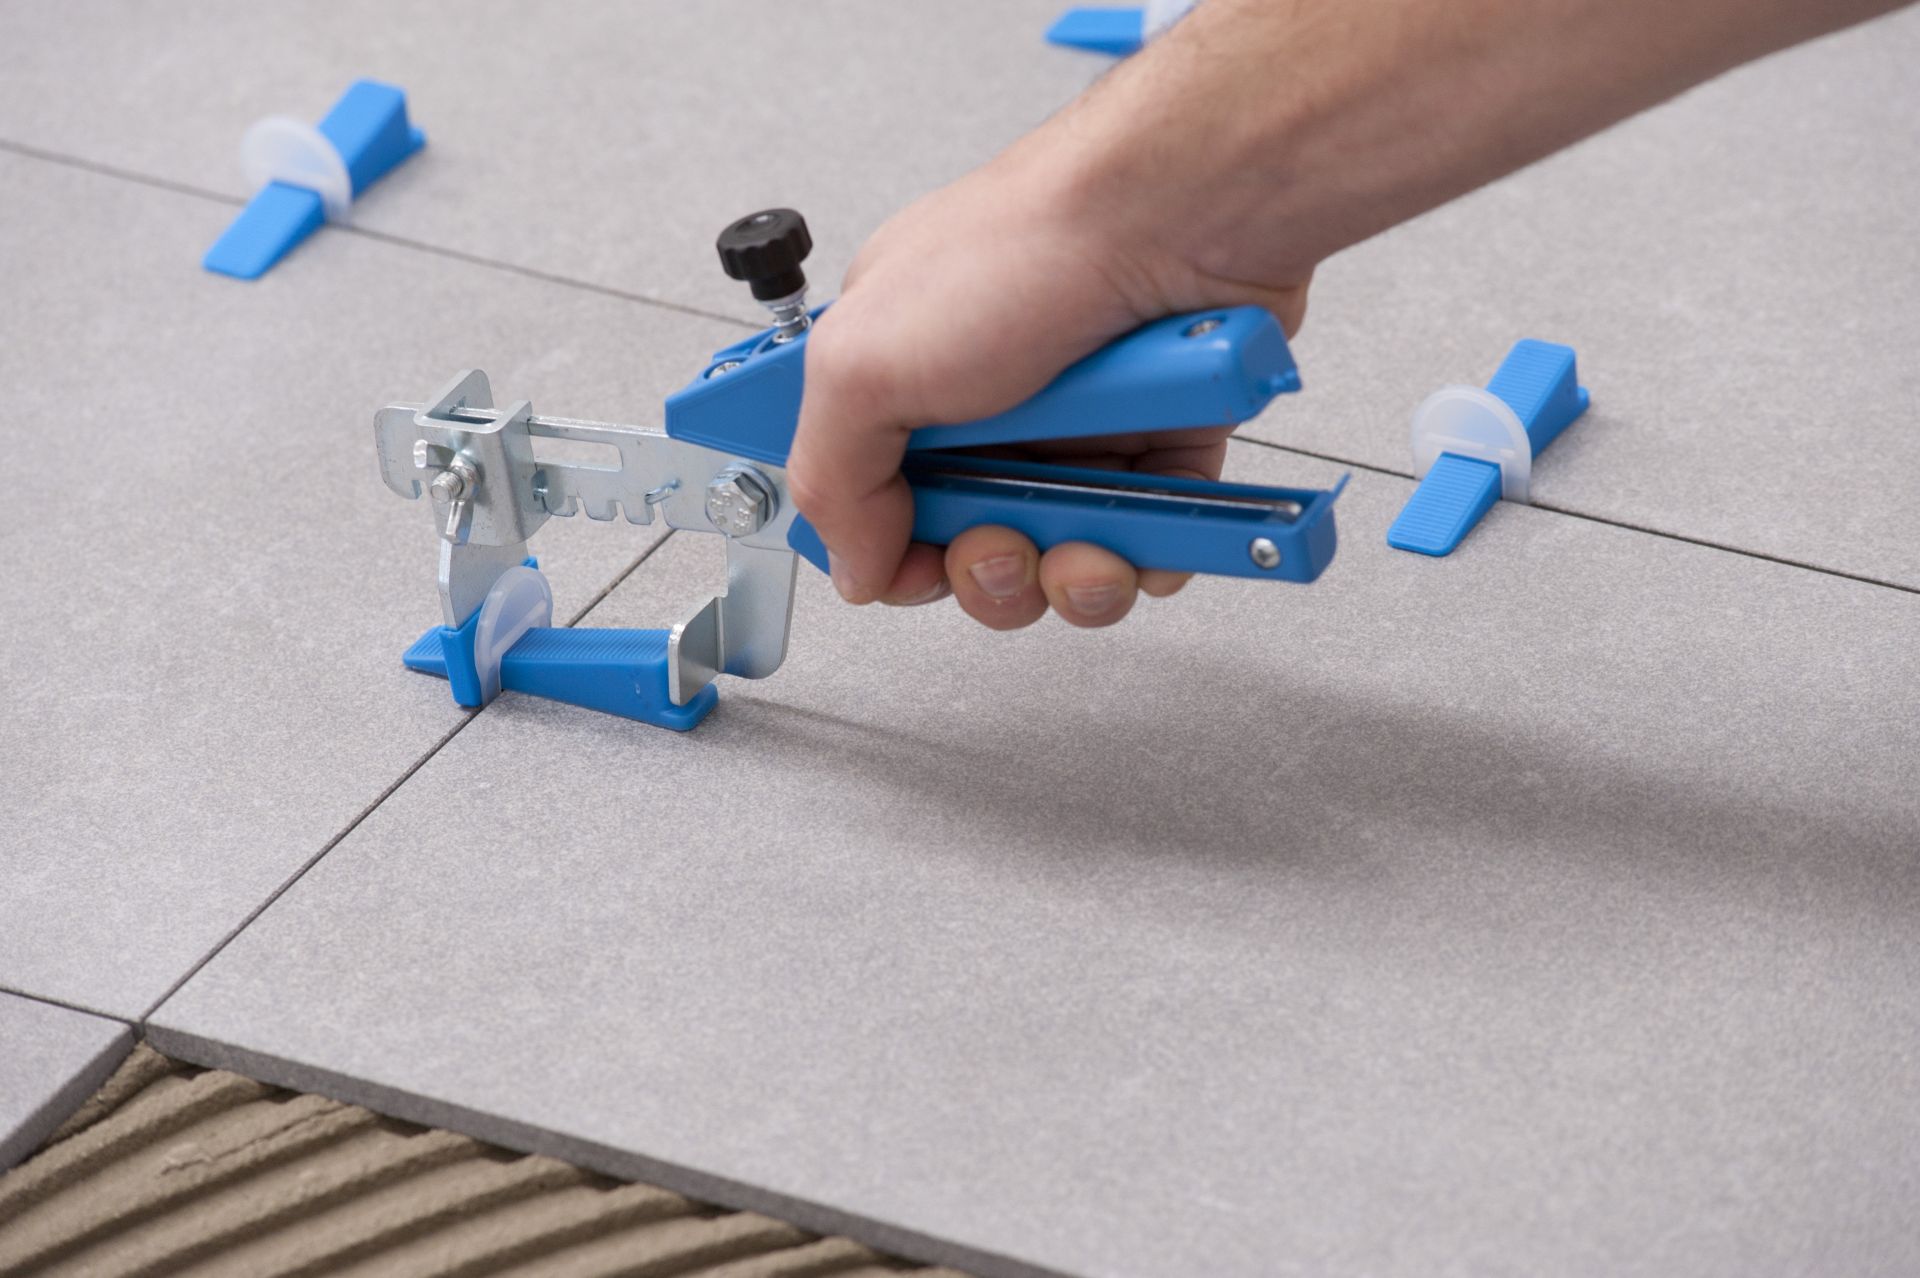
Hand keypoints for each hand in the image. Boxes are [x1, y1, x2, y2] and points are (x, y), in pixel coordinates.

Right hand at [787, 134, 1309, 630]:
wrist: (1182, 214)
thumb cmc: (1031, 246)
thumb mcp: (864, 362)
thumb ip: (830, 478)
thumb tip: (851, 565)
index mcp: (899, 369)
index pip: (873, 499)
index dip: (891, 549)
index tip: (911, 561)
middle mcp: (987, 398)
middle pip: (968, 545)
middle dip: (985, 571)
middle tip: (1000, 541)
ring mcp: (1079, 421)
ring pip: (1061, 556)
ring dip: (1069, 574)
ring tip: (1081, 538)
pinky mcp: (1165, 437)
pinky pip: (1148, 540)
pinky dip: (1148, 551)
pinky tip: (1142, 523)